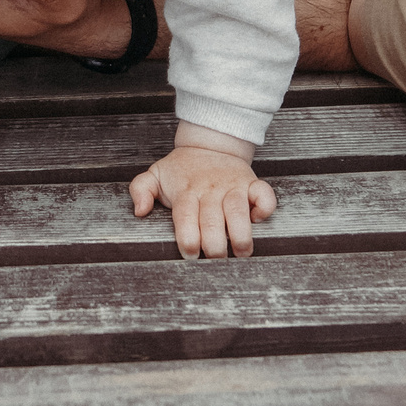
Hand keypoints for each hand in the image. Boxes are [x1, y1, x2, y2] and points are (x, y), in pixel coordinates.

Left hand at [129, 131, 274, 259]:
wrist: (209, 144)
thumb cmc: (182, 168)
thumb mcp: (155, 174)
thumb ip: (141, 190)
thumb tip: (139, 211)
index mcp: (186, 192)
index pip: (185, 217)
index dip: (188, 239)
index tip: (190, 255)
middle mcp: (209, 190)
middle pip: (212, 220)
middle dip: (214, 246)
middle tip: (215, 261)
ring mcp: (232, 186)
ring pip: (238, 211)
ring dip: (241, 235)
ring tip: (241, 253)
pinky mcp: (251, 183)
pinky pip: (264, 195)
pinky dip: (265, 208)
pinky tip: (258, 220)